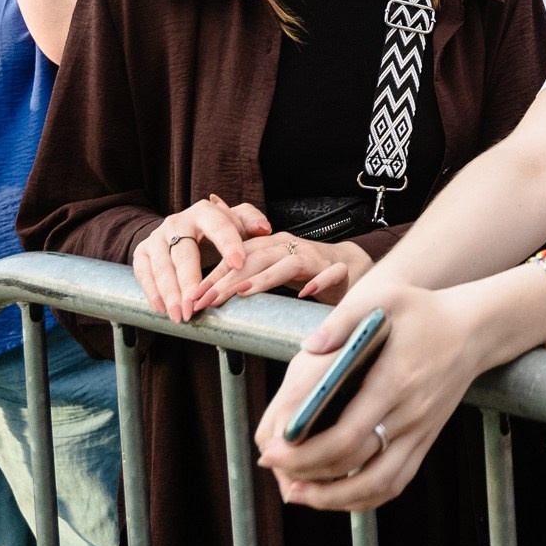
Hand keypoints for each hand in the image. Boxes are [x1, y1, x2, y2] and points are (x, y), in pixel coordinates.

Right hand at [131, 196, 271, 323]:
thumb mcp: (236, 222)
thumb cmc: (217, 230)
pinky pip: (143, 273)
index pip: (218, 225)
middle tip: (197, 304)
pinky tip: (162, 310)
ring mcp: (157, 237)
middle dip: (190, 280)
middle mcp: (177, 222)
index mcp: (205, 212)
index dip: (229, 244)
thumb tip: (264, 229)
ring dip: (170, 293)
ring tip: (181, 315)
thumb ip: (251, 222)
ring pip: (162, 266)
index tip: (239, 264)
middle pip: (183, 252)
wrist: (182, 230)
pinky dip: (152, 292)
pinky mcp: (142, 252)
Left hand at [186, 233, 371, 315]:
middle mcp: (291, 248)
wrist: (350, 267)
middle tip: (208, 299)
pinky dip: (319, 283)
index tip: (194, 295)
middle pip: (257, 258)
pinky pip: (331, 274)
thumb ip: (243, 266)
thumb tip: (207, 271)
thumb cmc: (305, 270)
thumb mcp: (270, 265)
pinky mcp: (340, 271)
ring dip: (265, 277)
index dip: (215, 274)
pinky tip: (306, 293)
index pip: (238, 256)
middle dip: (229, 278)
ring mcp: (316, 258)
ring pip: (289, 264)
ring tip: (243, 292)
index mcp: (272, 246)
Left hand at [253, 272, 509, 511]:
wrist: (475, 330)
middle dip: (306, 472)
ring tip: (298, 493)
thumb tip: (309, 348)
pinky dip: (363, 498)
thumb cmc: (424, 311)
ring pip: (377, 485)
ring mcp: (419, 433)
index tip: (270, 451)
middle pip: (353, 463)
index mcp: (394, 383)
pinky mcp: (425, 441)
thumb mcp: (386, 298)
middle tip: (273, 466)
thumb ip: (344, 319)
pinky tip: (336, 494)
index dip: (304, 452)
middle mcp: (409, 415)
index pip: (346, 435)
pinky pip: (395, 483)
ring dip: (334, 498)